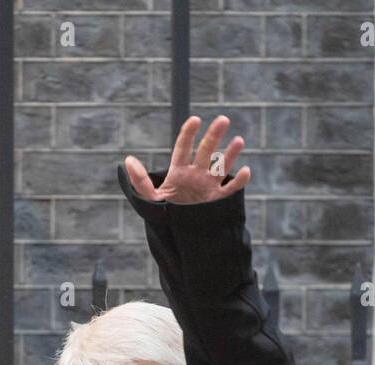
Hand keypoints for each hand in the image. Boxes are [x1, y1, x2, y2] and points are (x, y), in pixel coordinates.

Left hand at [123, 114, 250, 205]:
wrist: (179, 234)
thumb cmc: (164, 214)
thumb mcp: (150, 198)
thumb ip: (139, 181)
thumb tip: (128, 160)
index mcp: (179, 171)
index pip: (183, 148)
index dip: (189, 133)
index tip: (196, 120)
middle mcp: (196, 174)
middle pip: (207, 151)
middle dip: (214, 135)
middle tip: (223, 120)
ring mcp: (209, 186)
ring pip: (221, 166)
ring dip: (230, 154)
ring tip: (239, 140)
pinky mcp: (218, 200)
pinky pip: (231, 190)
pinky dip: (239, 182)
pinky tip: (245, 171)